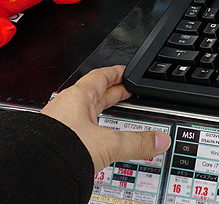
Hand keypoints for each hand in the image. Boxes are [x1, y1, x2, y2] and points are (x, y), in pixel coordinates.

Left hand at [41, 65, 170, 172]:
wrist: (33, 172)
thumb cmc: (60, 148)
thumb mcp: (108, 143)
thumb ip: (137, 142)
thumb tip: (159, 140)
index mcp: (77, 97)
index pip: (101, 76)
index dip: (117, 73)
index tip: (127, 72)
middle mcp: (66, 107)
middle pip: (94, 94)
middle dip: (113, 94)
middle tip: (128, 92)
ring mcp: (59, 124)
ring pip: (85, 112)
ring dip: (102, 113)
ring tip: (116, 117)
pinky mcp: (55, 140)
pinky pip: (78, 129)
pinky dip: (92, 130)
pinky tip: (98, 139)